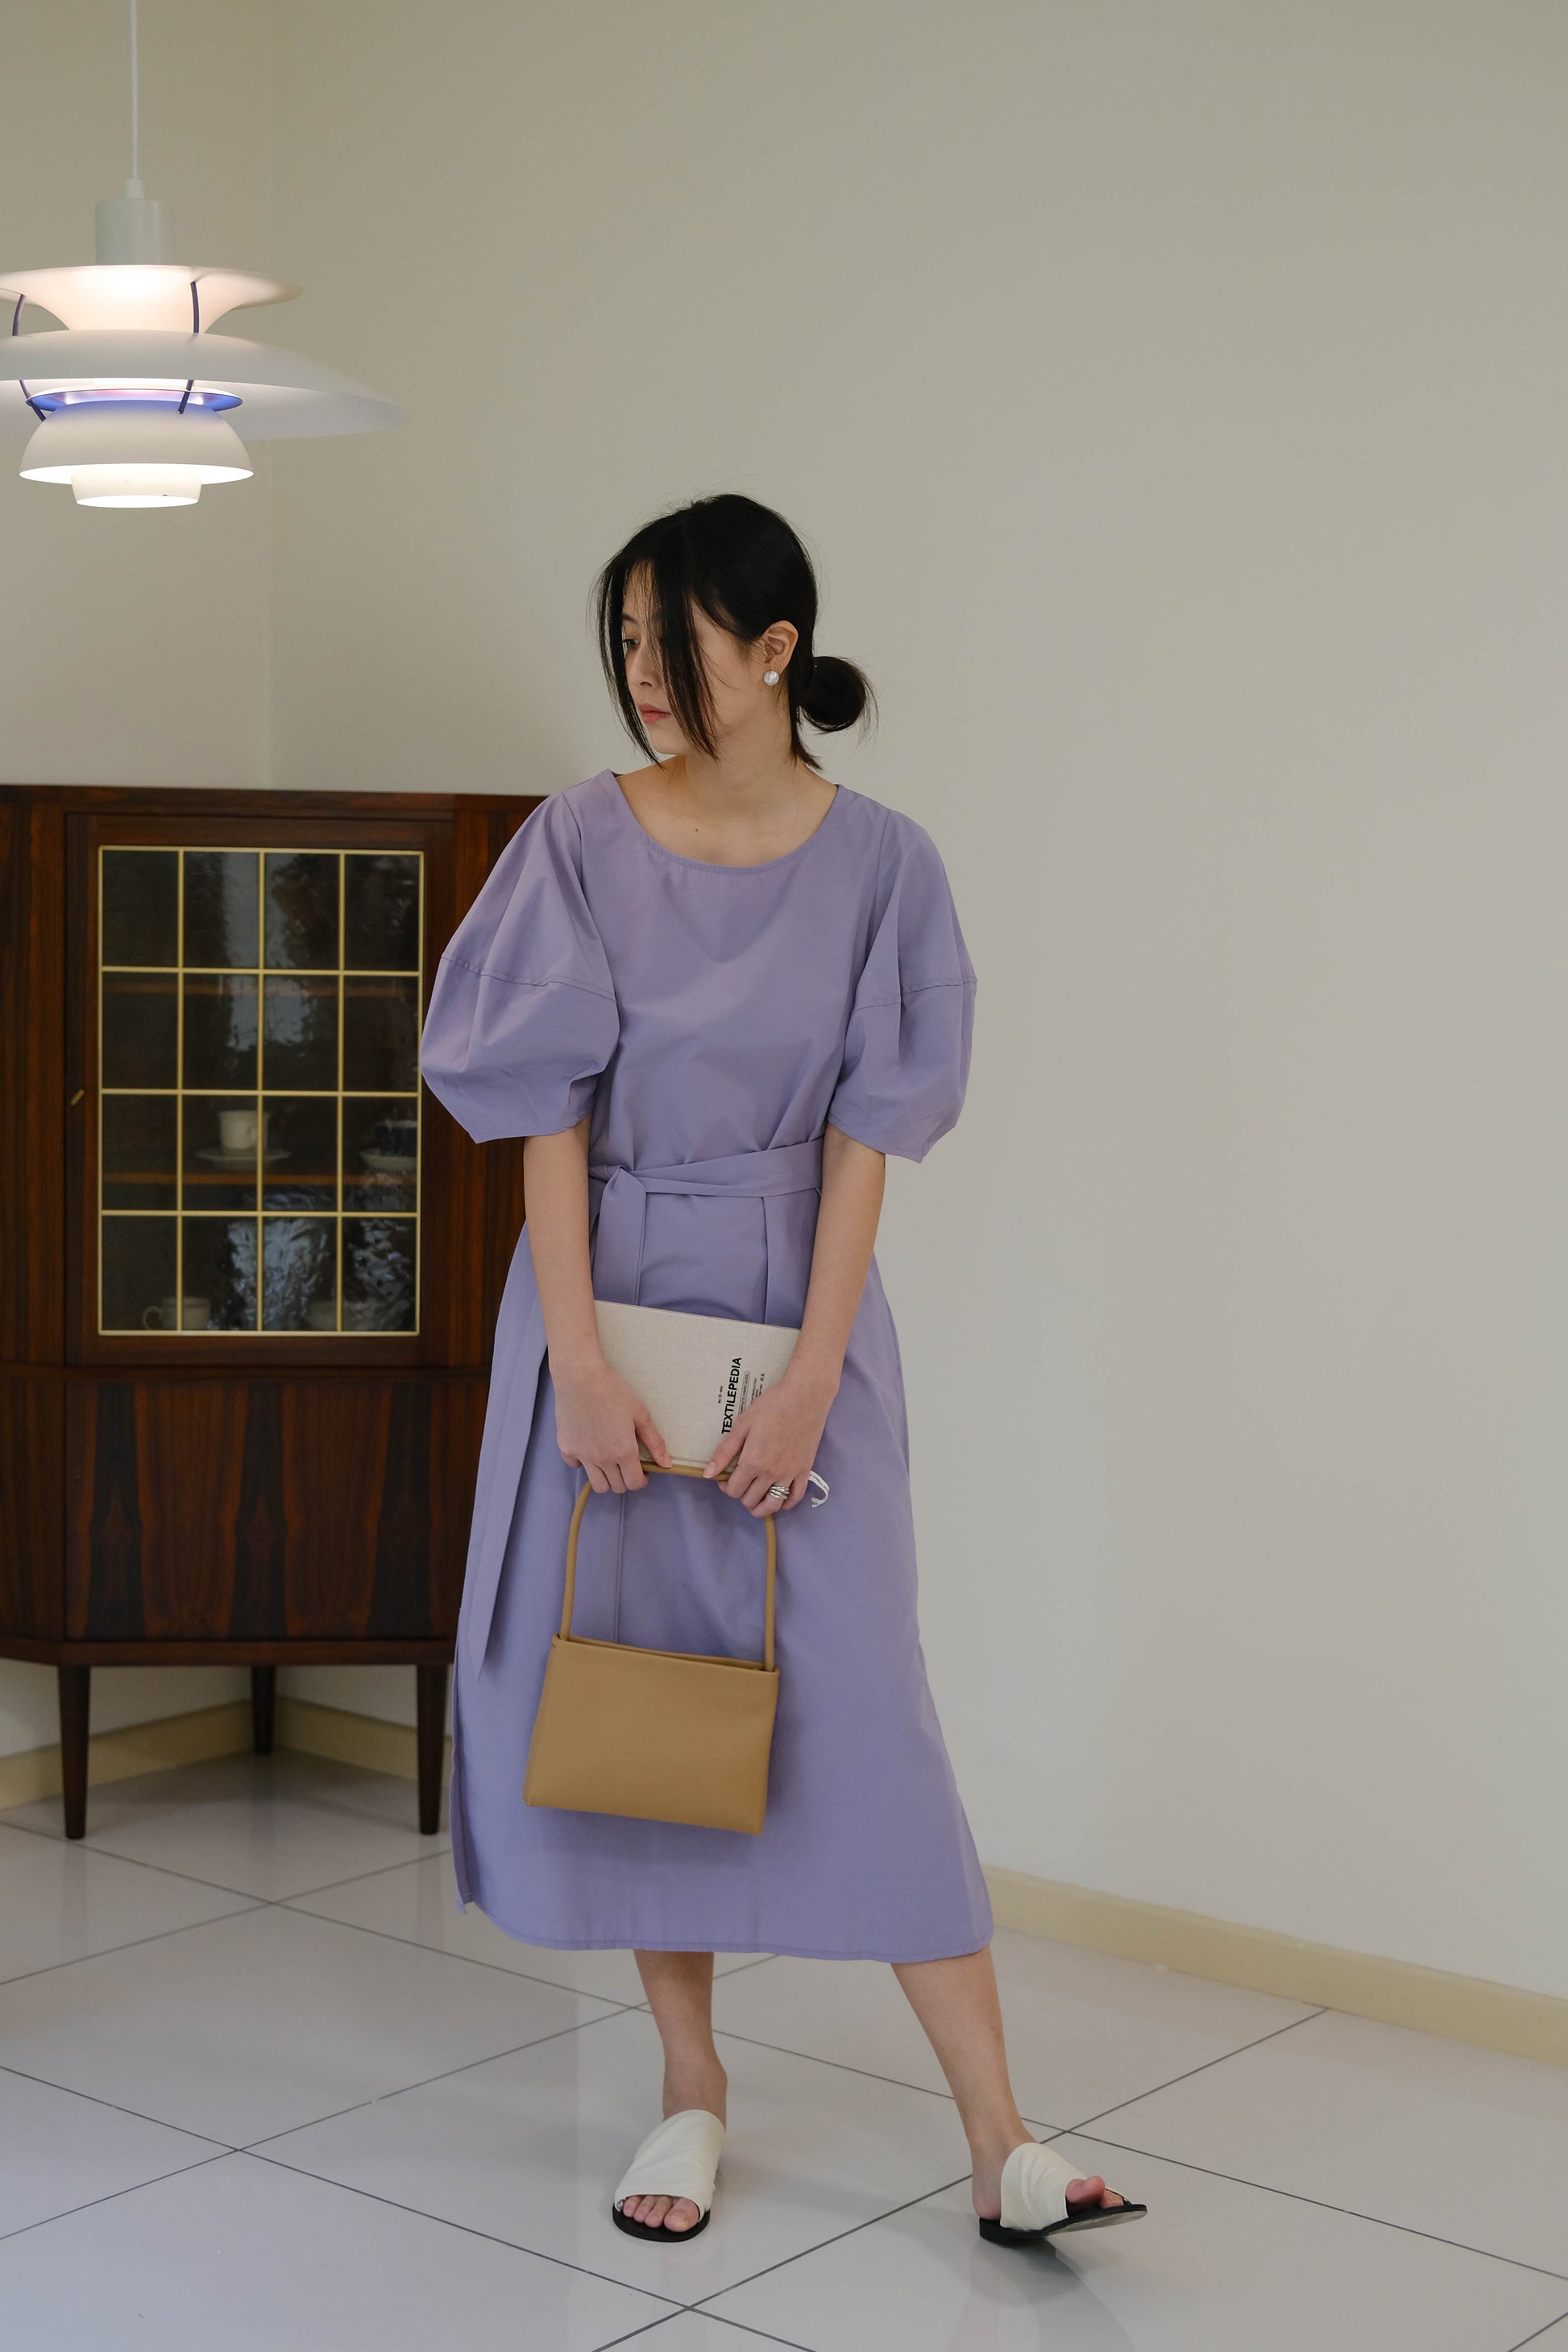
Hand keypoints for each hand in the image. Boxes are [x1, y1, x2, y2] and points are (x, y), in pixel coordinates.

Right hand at [552, 1356, 672, 1492]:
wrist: (580, 1378)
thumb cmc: (613, 1391)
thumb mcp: (640, 1414)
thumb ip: (655, 1442)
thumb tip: (666, 1464)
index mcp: (623, 1451)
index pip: (634, 1483)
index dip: (641, 1480)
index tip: (642, 1470)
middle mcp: (602, 1459)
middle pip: (617, 1487)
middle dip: (626, 1478)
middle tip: (627, 1462)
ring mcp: (582, 1456)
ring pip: (597, 1485)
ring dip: (607, 1478)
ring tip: (609, 1461)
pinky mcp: (566, 1448)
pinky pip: (576, 1466)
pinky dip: (584, 1462)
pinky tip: (588, 1447)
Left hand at [703, 1367, 836, 1516]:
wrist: (805, 1397)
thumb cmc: (771, 1406)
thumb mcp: (743, 1425)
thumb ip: (724, 1452)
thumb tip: (708, 1474)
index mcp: (753, 1462)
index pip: (734, 1490)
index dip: (725, 1487)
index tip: (724, 1478)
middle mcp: (771, 1473)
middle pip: (751, 1499)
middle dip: (740, 1495)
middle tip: (739, 1482)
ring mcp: (790, 1474)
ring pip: (773, 1505)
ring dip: (760, 1508)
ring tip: (755, 1501)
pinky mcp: (805, 1470)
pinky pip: (795, 1497)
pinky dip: (785, 1504)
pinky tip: (778, 1499)